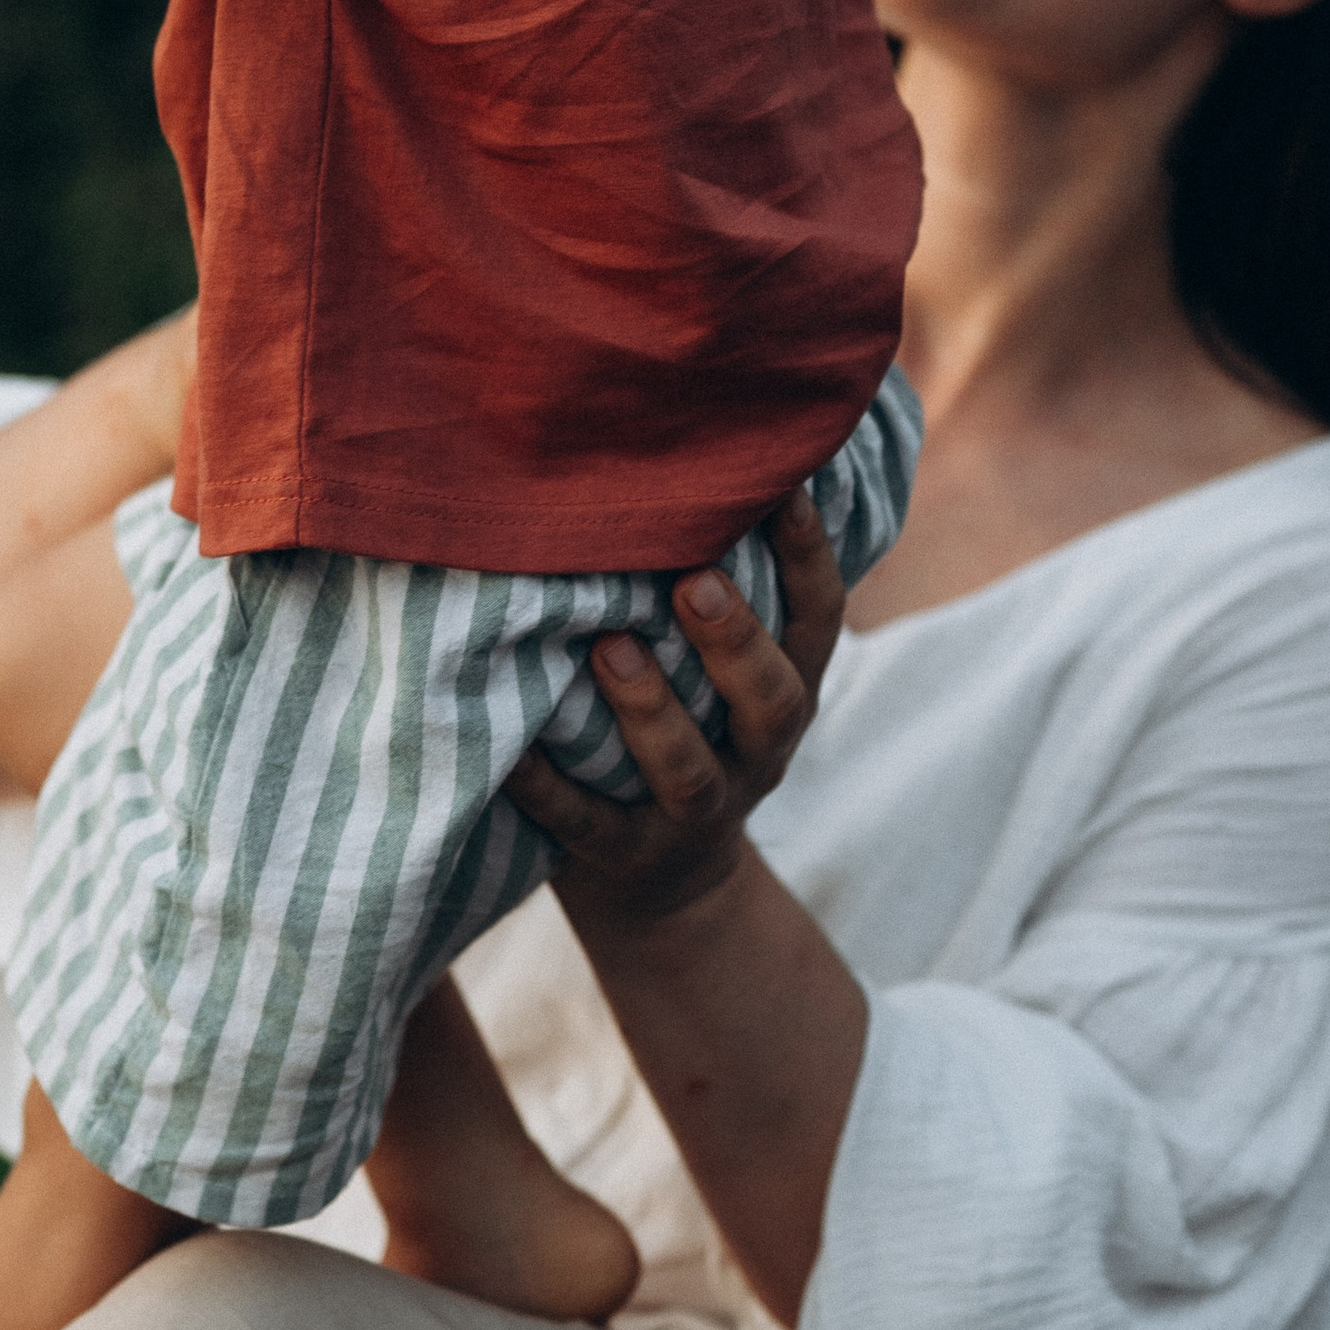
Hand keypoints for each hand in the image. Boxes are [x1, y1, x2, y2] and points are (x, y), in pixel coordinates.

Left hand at [503, 488, 843, 931]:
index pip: (817, 619)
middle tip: (696, 580)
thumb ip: (718, 582)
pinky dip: (549, 792)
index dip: (808, 556)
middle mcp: (756, 754)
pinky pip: (589, 827)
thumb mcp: (722, 668)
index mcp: (784, 691)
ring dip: (652, 709)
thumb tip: (692, 443)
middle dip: (736, 641)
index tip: (782, 485)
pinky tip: (512, 751)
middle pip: (772, 700)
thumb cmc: (687, 724)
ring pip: (689, 769)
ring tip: (610, 647)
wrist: (667, 885)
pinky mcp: (628, 857)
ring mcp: (697, 814)